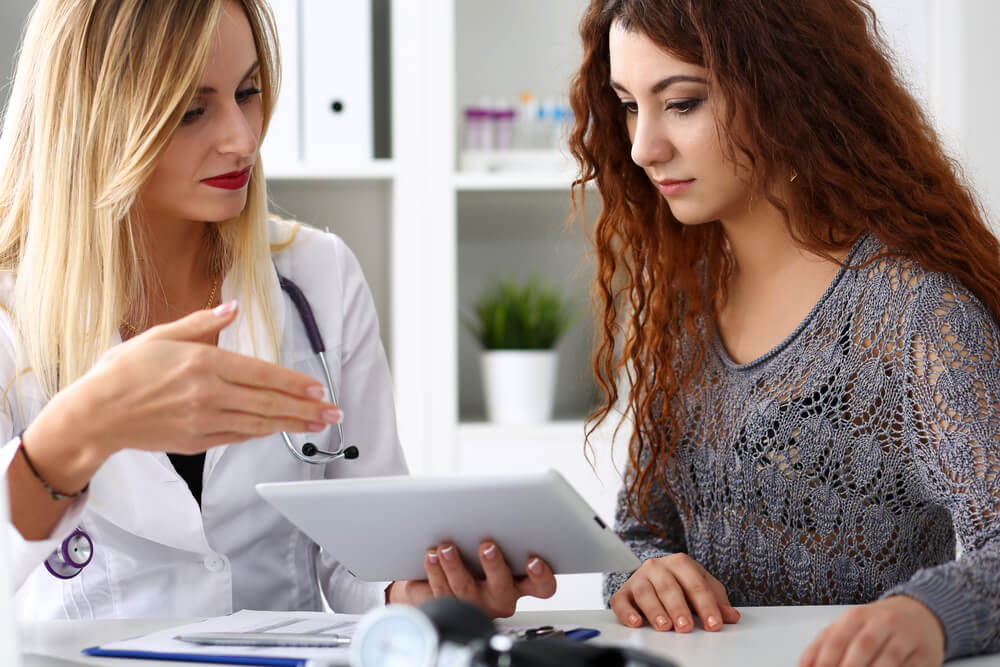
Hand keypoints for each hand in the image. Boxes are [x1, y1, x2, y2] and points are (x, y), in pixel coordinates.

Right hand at [25, 302, 341, 484]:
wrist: (94, 415)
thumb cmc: (123, 372)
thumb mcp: (162, 335)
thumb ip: (203, 323)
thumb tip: (234, 307)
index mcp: (203, 364)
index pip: (262, 374)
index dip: (295, 383)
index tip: (319, 389)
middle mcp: (208, 395)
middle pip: (268, 402)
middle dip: (306, 408)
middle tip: (333, 413)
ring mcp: (203, 421)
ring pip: (259, 424)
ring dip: (293, 424)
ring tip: (319, 425)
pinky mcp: (196, 441)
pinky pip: (239, 436)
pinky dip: (262, 433)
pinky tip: (279, 429)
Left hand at [386, 541, 556, 617]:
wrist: (443, 578)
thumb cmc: (478, 555)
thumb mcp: (498, 543)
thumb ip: (503, 531)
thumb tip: (499, 502)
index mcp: (520, 583)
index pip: (542, 586)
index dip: (541, 576)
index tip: (533, 560)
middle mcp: (499, 597)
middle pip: (502, 587)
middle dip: (494, 566)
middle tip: (487, 546)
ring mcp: (474, 604)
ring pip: (465, 589)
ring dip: (455, 566)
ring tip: (447, 547)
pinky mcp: (448, 605)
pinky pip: (441, 592)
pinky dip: (435, 572)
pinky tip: (432, 556)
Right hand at [609, 553, 740, 631]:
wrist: (654, 574)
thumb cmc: (681, 583)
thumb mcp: (702, 588)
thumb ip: (717, 601)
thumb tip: (731, 616)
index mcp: (680, 563)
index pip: (695, 584)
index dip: (706, 605)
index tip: (714, 624)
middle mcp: (657, 567)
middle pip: (669, 587)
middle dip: (678, 608)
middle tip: (686, 626)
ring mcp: (639, 578)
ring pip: (645, 592)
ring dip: (655, 610)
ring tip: (664, 626)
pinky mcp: (624, 592)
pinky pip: (620, 600)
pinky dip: (626, 612)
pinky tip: (636, 622)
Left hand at [798, 596, 944, 666]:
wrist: (920, 613)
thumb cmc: (876, 624)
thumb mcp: (848, 626)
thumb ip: (824, 644)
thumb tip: (804, 665)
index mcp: (857, 615)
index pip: (836, 638)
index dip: (825, 659)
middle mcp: (883, 622)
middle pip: (862, 647)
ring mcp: (907, 637)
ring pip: (887, 660)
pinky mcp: (926, 654)